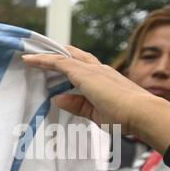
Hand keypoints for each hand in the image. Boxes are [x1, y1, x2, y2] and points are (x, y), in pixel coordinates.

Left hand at [22, 45, 169, 152]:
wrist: (141, 113)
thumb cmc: (125, 117)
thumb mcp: (96, 113)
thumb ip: (77, 105)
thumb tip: (58, 99)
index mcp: (104, 78)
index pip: (82, 67)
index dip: (67, 64)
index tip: (53, 65)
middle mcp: (98, 69)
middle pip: (72, 56)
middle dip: (56, 53)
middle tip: (38, 53)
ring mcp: (91, 70)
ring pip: (63, 57)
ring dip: (45, 55)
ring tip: (28, 54)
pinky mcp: (83, 73)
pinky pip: (58, 62)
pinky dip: (42, 60)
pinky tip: (29, 60)